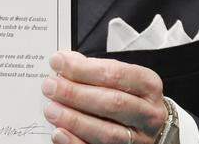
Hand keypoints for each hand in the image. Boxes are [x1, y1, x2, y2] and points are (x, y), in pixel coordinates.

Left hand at [41, 51, 167, 143]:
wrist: (148, 127)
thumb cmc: (130, 97)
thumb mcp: (121, 78)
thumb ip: (94, 69)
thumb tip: (65, 62)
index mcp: (148, 86)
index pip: (115, 74)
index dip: (83, 69)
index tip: (58, 62)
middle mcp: (148, 114)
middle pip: (112, 103)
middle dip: (76, 94)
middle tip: (50, 87)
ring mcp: (139, 139)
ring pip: (107, 132)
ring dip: (74, 120)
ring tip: (51, 109)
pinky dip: (75, 142)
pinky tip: (59, 133)